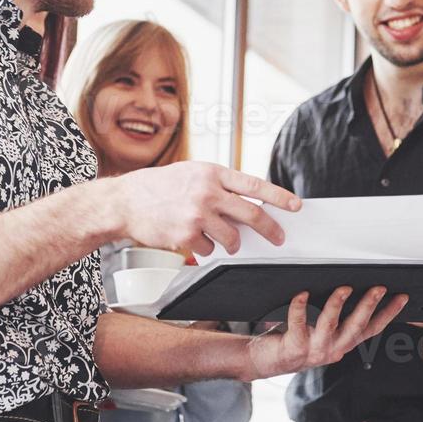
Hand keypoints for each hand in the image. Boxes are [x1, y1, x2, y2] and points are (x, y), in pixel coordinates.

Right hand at [103, 161, 300, 256]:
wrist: (126, 201)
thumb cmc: (161, 186)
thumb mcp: (193, 174)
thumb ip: (220, 186)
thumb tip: (250, 206)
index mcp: (212, 172)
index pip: (254, 185)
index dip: (279, 197)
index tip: (296, 206)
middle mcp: (207, 191)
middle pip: (251, 214)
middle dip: (270, 230)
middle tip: (279, 239)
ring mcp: (197, 213)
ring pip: (232, 237)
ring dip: (234, 244)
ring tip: (226, 241)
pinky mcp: (186, 234)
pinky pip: (210, 249)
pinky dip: (207, 248)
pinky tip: (194, 239)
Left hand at [246, 286, 407, 379]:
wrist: (268, 361)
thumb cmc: (296, 341)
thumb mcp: (324, 333)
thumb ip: (339, 319)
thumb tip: (355, 289)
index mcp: (343, 344)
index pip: (372, 329)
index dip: (388, 314)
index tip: (401, 298)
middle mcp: (333, 348)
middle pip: (356, 327)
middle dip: (369, 306)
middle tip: (378, 288)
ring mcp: (314, 349)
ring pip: (330, 324)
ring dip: (338, 304)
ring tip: (344, 289)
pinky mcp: (294, 346)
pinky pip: (298, 322)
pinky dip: (300, 306)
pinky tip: (302, 294)